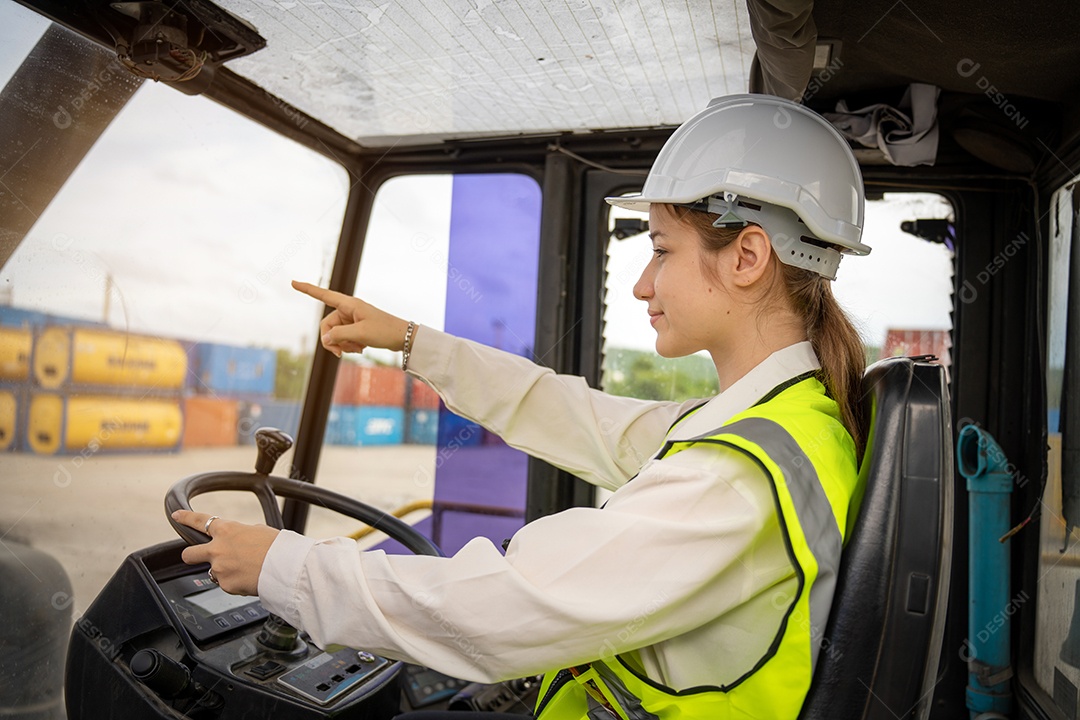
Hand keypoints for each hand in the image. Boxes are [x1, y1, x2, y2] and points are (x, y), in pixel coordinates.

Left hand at [172, 510, 279, 595]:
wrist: (285, 567)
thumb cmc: (277, 547)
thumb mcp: (258, 531)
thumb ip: (240, 534)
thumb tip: (237, 541)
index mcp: (227, 530)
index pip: (199, 521)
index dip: (185, 518)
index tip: (177, 516)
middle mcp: (218, 549)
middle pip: (189, 553)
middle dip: (190, 554)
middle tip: (197, 556)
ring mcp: (219, 568)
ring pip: (214, 571)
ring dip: (225, 571)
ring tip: (245, 570)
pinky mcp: (225, 585)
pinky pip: (226, 584)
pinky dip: (235, 582)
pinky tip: (249, 578)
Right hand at [292, 280, 408, 357]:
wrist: (403, 338)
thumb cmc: (384, 331)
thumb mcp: (360, 334)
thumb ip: (339, 335)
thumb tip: (326, 338)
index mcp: (349, 304)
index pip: (323, 295)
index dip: (307, 289)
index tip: (292, 282)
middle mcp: (348, 310)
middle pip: (327, 326)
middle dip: (332, 340)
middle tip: (340, 353)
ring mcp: (352, 320)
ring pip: (335, 335)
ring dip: (343, 345)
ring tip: (359, 349)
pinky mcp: (356, 329)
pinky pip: (344, 338)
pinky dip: (349, 346)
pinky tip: (361, 349)